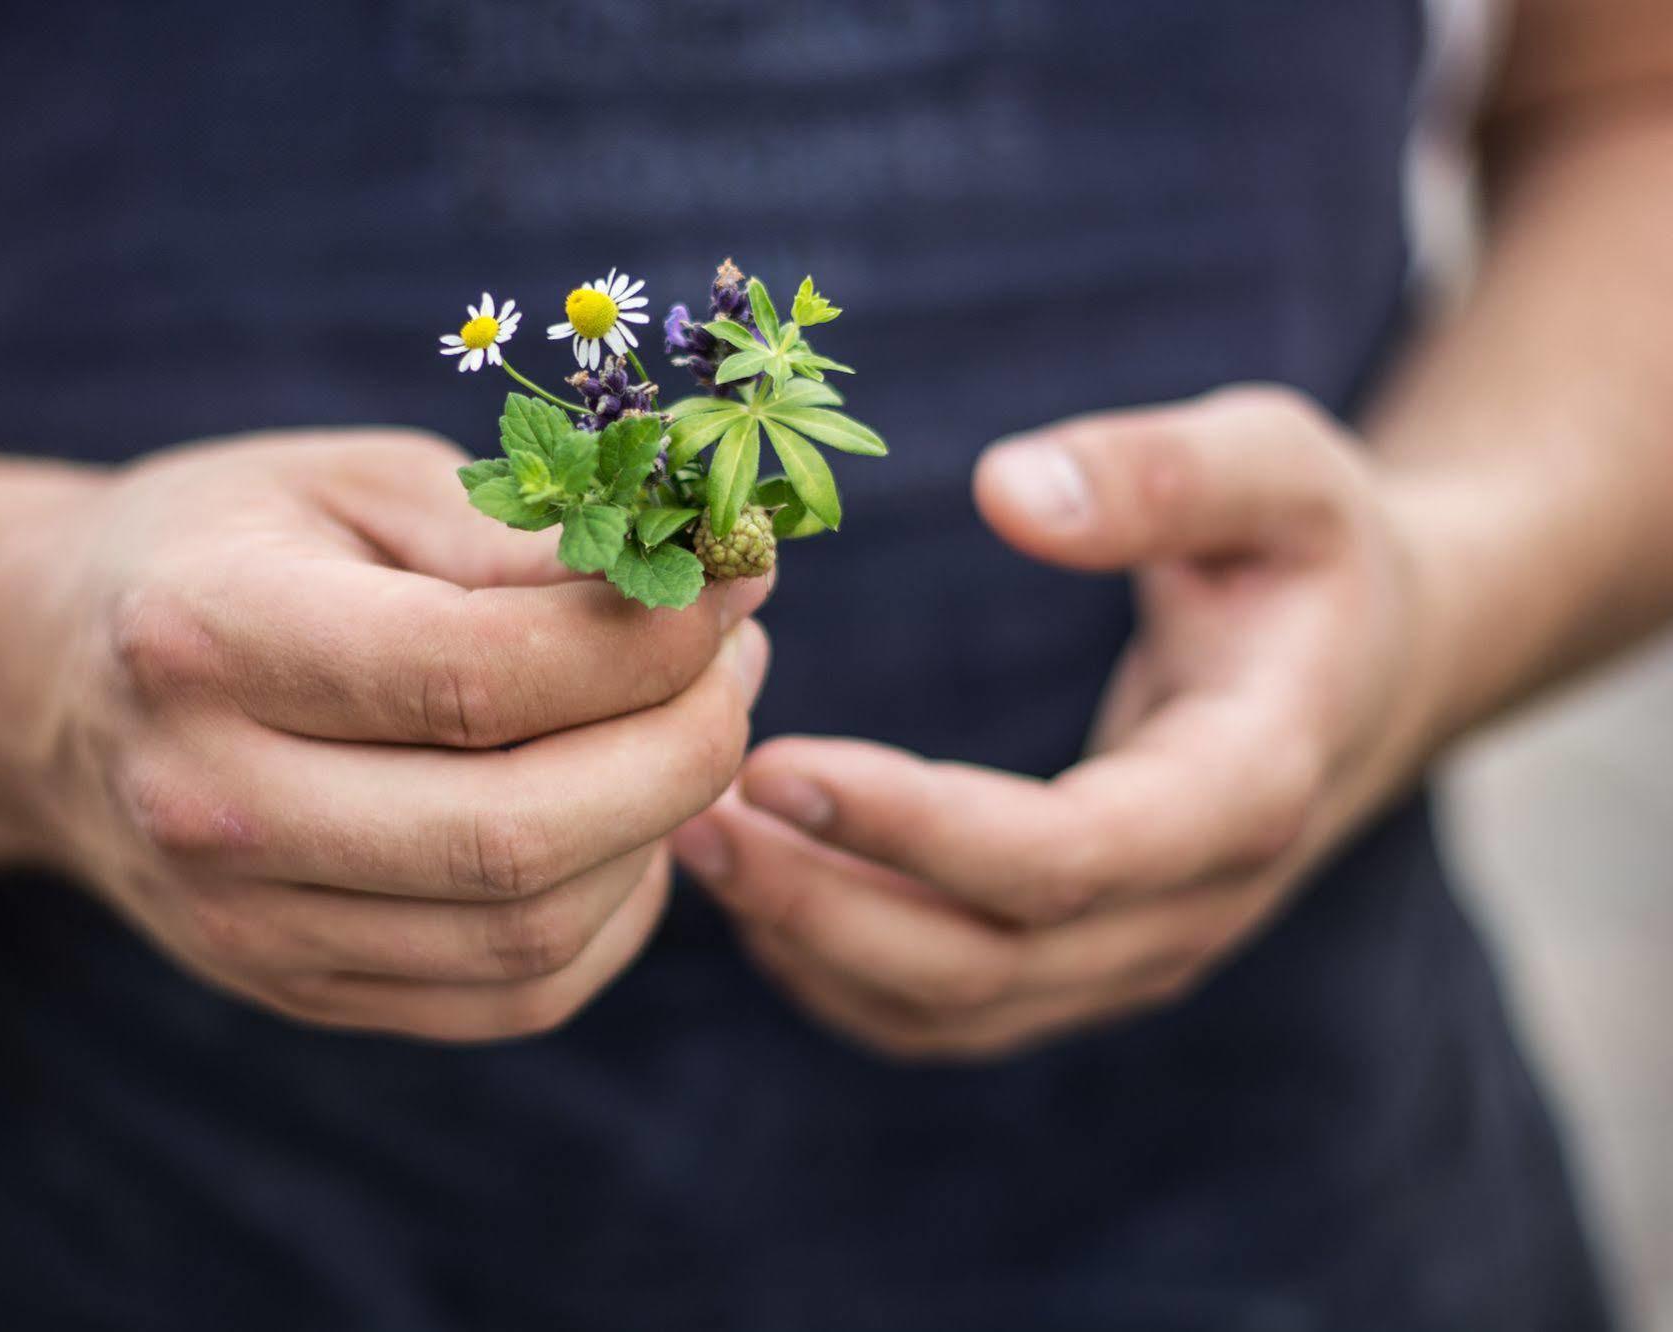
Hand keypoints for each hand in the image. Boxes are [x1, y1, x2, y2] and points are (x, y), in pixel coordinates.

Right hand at [0, 430, 769, 1040]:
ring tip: (694, 724)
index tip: (736, 579)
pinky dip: (615, 915)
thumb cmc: (229, 550)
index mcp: (208, 639)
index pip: (476, 673)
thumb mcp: (356, 484)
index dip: (647, 635)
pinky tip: (629, 822)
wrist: (56, 686)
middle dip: (685, 745)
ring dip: (665, 829)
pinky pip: (513, 995)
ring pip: (531, 929)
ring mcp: (246, 926)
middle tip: (739, 660)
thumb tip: (697, 588)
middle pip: (516, 830)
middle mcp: (213, 804)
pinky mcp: (296, 990)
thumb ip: (516, 537)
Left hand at [674, 386, 1438, 1059]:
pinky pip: (949, 1010)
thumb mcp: (1275, 467)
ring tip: (692, 843)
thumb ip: (1162, 473)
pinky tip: (756, 889)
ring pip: (957, 1008)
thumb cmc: (1307, 550)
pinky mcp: (1085, 961)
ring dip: (814, 944)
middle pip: (990, 962)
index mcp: (1249, 787)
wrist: (1368, 664)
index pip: (1068, 856)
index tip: (773, 761)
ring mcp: (1138, 951)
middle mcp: (1193, 904)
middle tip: (687, 815)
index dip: (914, 827)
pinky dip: (840, 971)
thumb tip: (1008, 488)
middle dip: (825, 902)